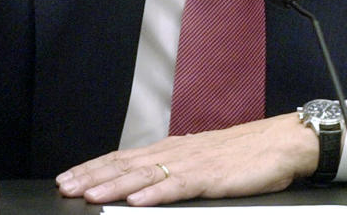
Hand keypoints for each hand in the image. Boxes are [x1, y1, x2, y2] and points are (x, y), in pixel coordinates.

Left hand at [55, 113, 318, 205]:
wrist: (281, 143)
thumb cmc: (245, 156)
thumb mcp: (202, 162)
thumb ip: (174, 172)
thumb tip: (145, 185)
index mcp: (172, 150)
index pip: (124, 158)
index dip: (94, 168)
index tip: (68, 178)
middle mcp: (176, 153)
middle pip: (126, 165)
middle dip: (92, 177)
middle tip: (65, 187)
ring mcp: (192, 164)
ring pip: (145, 176)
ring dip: (114, 186)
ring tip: (90, 195)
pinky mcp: (211, 177)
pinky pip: (179, 187)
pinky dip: (156, 194)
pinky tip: (137, 202)